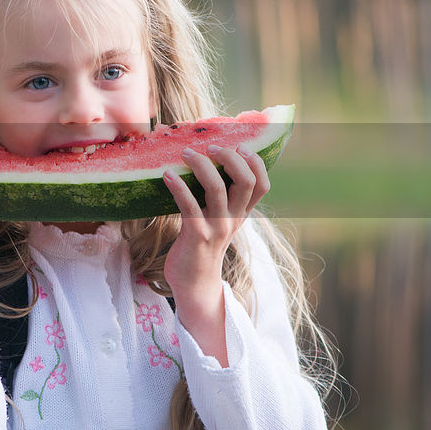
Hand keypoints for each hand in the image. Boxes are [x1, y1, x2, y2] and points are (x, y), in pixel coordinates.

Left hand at [161, 141, 269, 360]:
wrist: (193, 283)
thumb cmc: (201, 245)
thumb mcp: (218, 221)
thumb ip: (219, 199)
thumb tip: (206, 163)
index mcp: (241, 214)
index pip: (263, 186)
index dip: (257, 163)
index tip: (242, 146)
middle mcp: (233, 220)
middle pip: (246, 182)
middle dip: (230, 158)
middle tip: (211, 147)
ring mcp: (216, 228)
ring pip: (218, 189)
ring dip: (202, 166)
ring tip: (186, 153)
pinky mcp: (196, 236)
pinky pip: (189, 206)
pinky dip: (179, 187)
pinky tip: (167, 175)